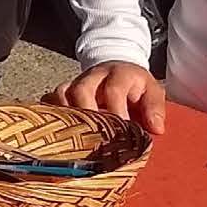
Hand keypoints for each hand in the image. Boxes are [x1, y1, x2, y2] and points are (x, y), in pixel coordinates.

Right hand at [50, 61, 166, 136]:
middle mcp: (95, 76)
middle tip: (93, 139)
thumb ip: (155, 108)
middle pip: (81, 90)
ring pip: (62, 94)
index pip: (114, 90)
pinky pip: (50, 99)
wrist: (118, 68)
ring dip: (67, 116)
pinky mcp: (64, 90)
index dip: (115, 111)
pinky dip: (51, 113)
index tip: (119, 132)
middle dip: (86, 114)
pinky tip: (56, 131)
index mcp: (119, 75)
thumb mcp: (152, 91)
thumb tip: (156, 129)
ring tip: (74, 138)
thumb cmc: (136, 87)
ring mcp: (76, 82)